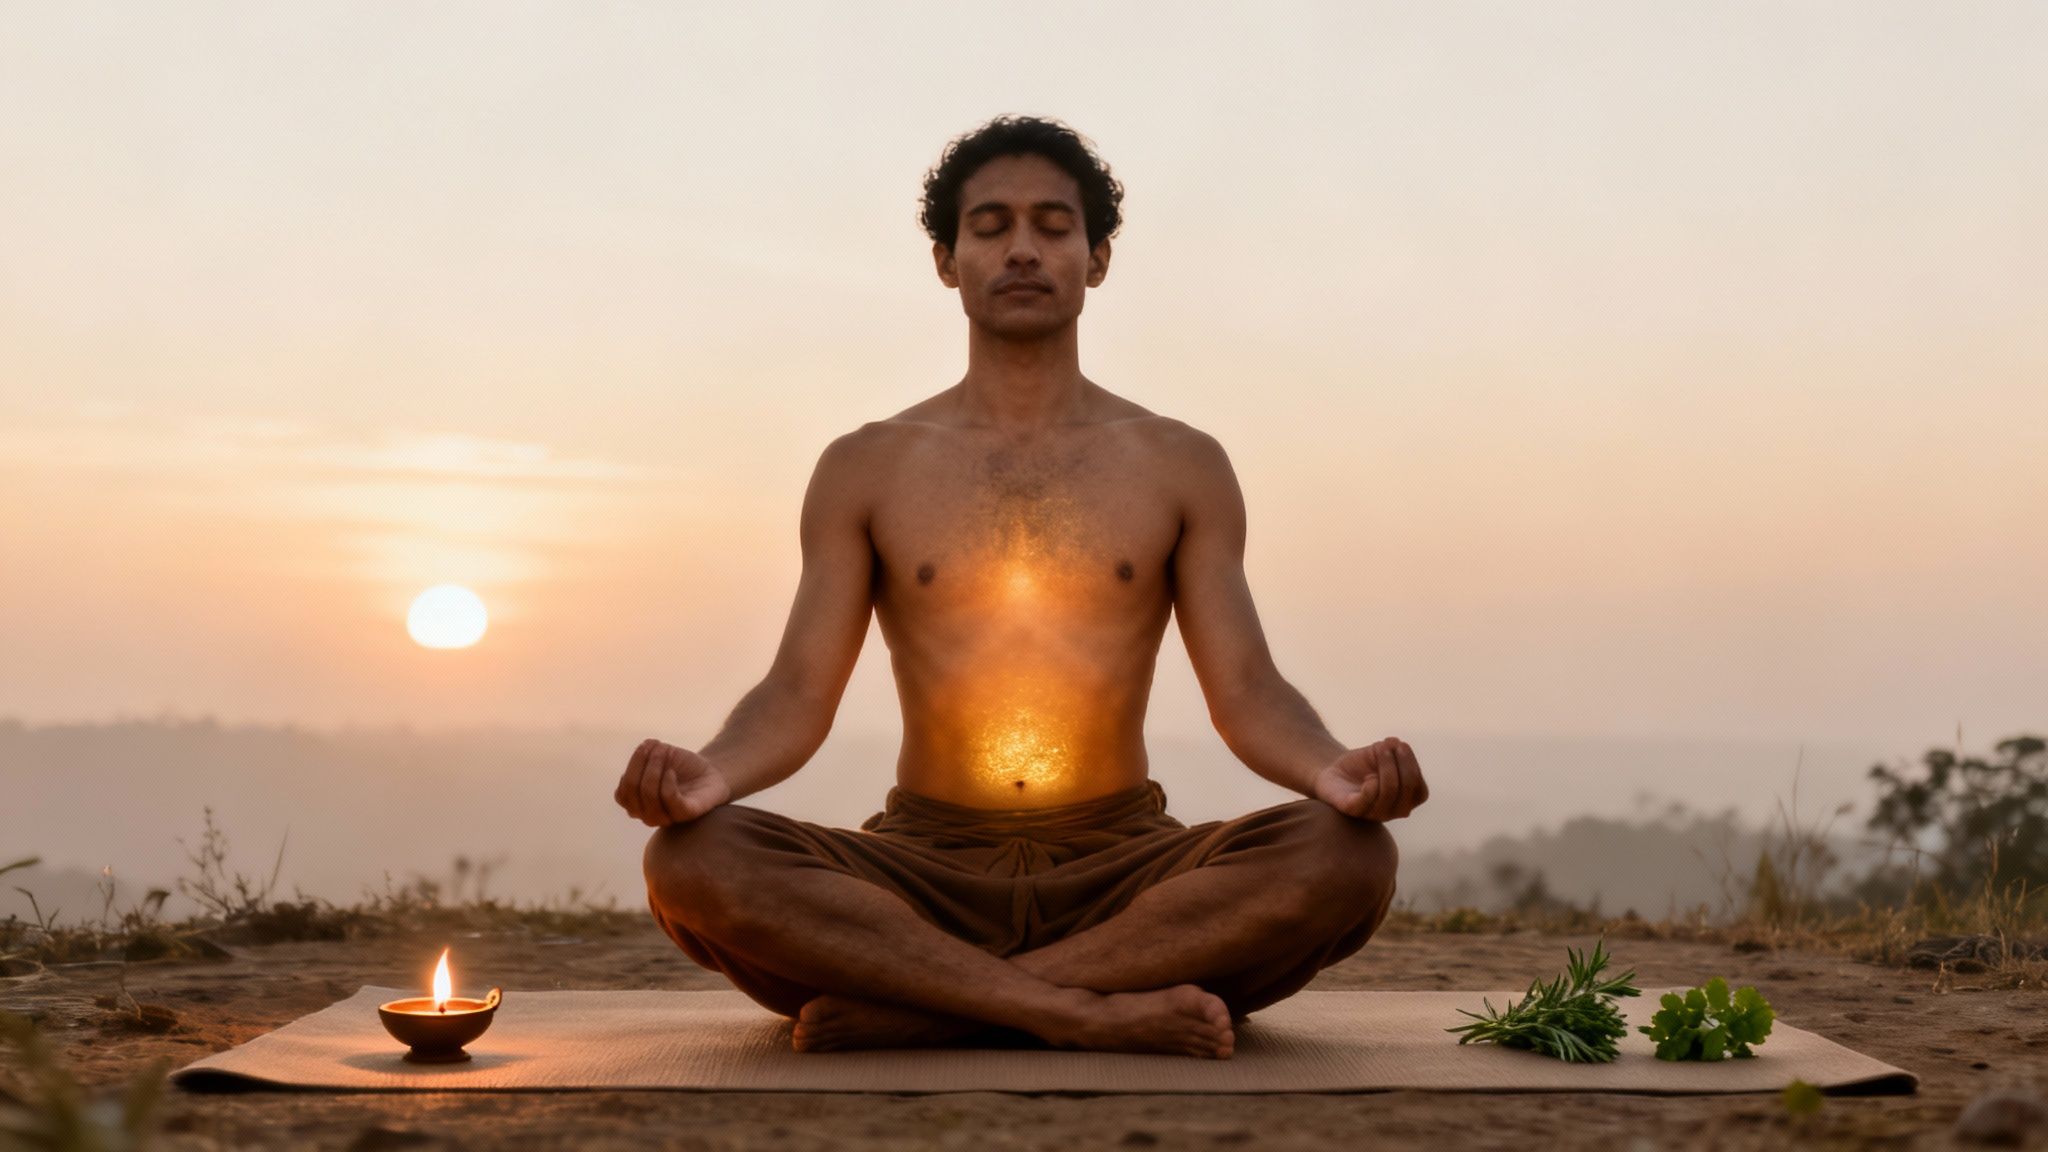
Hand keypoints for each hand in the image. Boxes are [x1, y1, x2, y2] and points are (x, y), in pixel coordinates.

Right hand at [615, 739, 732, 826]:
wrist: (711, 773)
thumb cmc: (681, 767)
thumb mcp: (659, 756)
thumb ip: (645, 754)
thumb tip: (644, 747)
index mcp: (638, 804)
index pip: (622, 794)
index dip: (630, 768)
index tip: (645, 747)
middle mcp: (649, 814)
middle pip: (631, 794)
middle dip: (639, 766)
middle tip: (656, 748)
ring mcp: (667, 817)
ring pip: (649, 798)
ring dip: (653, 771)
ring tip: (665, 754)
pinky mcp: (686, 814)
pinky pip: (670, 801)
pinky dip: (667, 784)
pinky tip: (672, 772)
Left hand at [1312, 737, 1427, 820]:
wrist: (1334, 774)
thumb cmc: (1362, 766)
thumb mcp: (1380, 752)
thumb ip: (1392, 748)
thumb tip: (1396, 743)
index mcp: (1406, 800)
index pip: (1420, 791)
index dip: (1413, 766)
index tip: (1400, 745)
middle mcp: (1393, 811)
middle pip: (1407, 790)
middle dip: (1401, 763)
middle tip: (1387, 745)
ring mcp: (1374, 814)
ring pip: (1388, 793)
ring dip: (1385, 767)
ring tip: (1377, 750)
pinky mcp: (1352, 810)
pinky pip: (1365, 801)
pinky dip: (1370, 786)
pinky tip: (1368, 775)